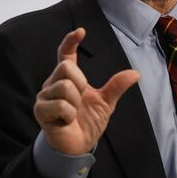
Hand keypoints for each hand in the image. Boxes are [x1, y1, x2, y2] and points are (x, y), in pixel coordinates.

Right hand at [34, 28, 139, 154]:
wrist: (78, 145)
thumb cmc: (88, 121)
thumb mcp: (106, 103)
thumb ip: (116, 87)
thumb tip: (136, 73)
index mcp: (68, 78)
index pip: (65, 54)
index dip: (70, 41)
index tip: (81, 31)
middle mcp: (53, 83)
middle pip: (66, 67)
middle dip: (80, 83)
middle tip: (81, 99)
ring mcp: (45, 96)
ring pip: (64, 87)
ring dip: (75, 103)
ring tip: (73, 113)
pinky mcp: (41, 111)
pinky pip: (60, 105)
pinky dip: (69, 114)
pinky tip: (66, 121)